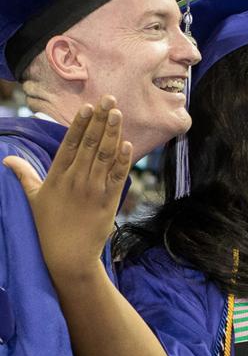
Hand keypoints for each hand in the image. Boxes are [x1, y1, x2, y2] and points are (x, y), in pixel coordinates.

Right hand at [3, 96, 131, 277]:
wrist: (67, 255)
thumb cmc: (48, 227)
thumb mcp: (32, 198)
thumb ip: (24, 175)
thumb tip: (6, 159)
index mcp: (57, 176)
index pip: (71, 144)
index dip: (81, 124)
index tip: (88, 107)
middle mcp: (76, 179)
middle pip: (91, 144)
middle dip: (101, 120)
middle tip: (110, 99)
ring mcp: (93, 189)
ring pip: (105, 156)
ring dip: (113, 133)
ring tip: (119, 113)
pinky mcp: (108, 201)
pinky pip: (117, 176)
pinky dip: (123, 160)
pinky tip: (128, 144)